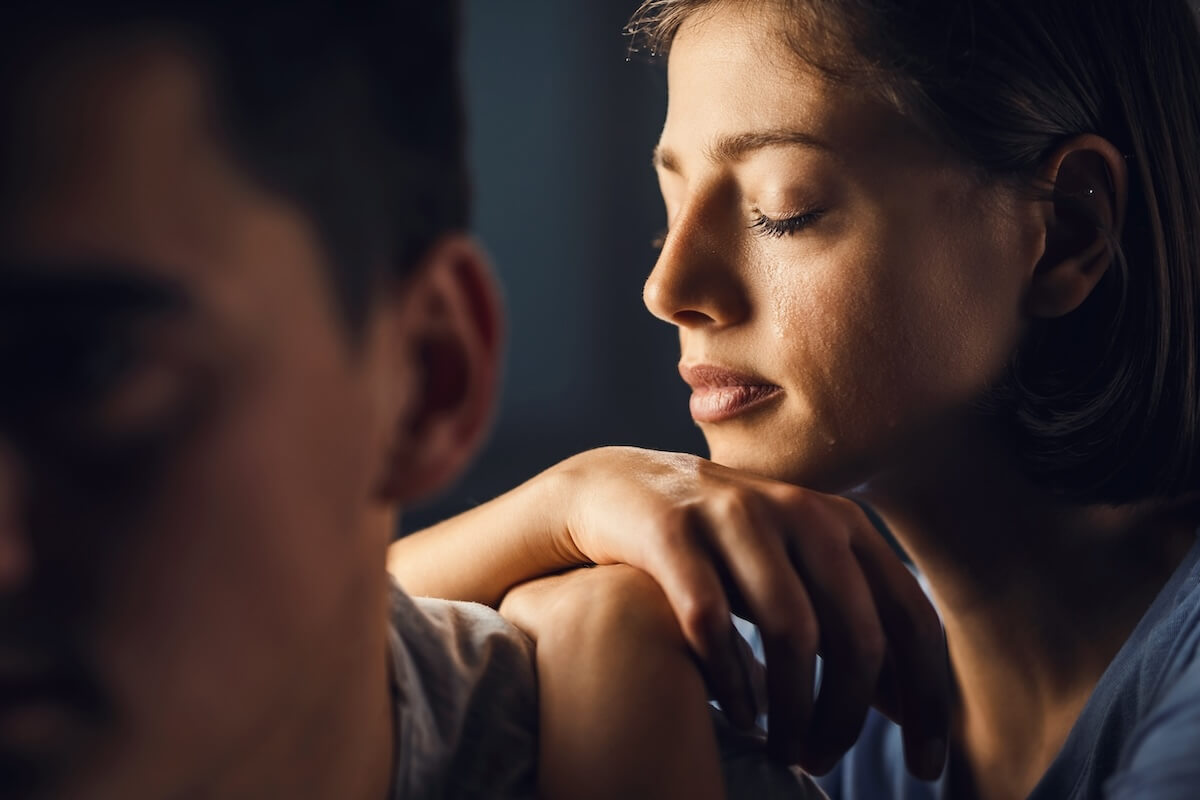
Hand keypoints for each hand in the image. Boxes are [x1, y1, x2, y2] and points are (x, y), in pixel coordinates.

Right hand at [540, 446, 949, 778]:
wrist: (619, 488)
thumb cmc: (721, 549)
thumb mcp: (798, 572)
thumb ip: (851, 626)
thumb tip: (914, 707)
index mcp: (842, 523)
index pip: (912, 618)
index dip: (929, 699)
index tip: (927, 769)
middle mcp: (799, 510)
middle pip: (856, 634)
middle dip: (848, 716)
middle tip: (822, 761)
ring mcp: (735, 516)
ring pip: (791, 631)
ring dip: (794, 710)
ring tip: (784, 751)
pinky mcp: (673, 532)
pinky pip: (713, 623)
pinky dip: (730, 682)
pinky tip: (734, 714)